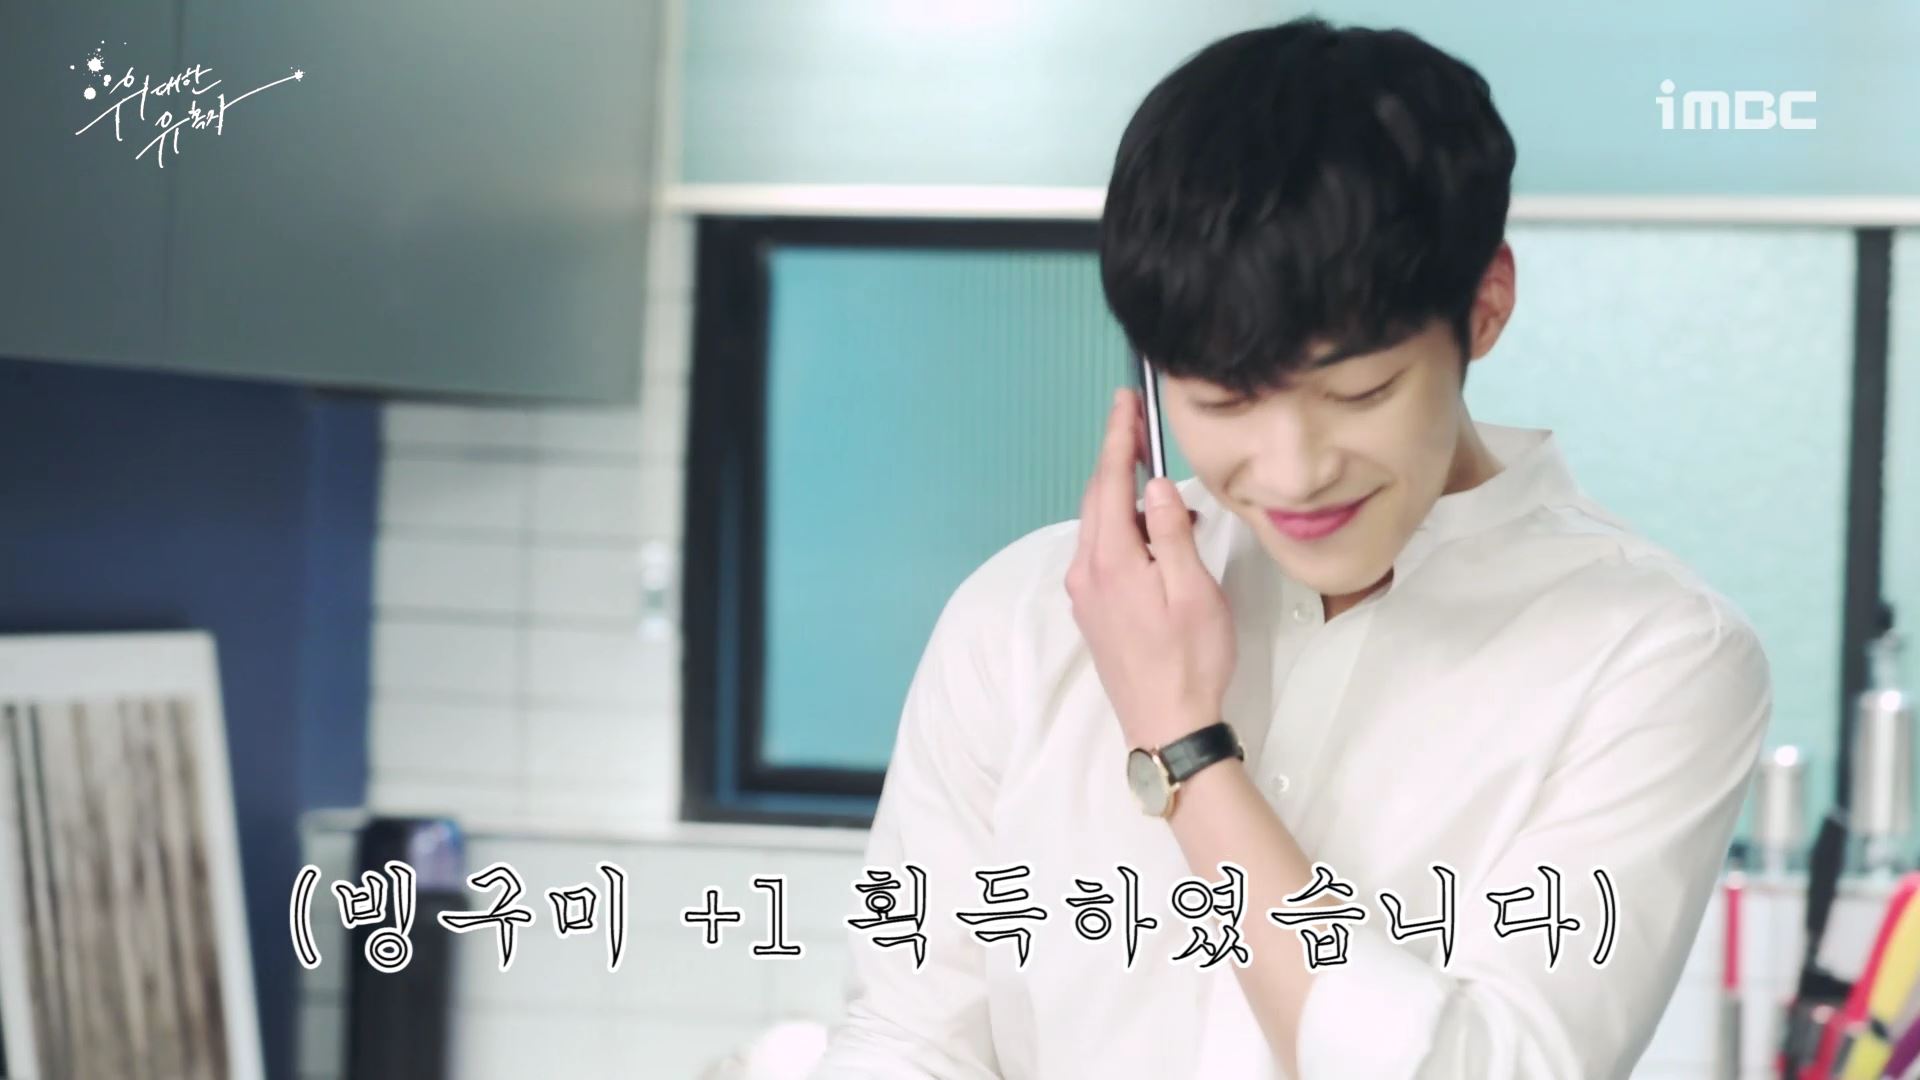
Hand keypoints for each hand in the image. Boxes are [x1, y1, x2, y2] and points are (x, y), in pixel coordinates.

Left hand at [1065, 387, 1235, 749]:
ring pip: (1099, 527)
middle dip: (1117, 459)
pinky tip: (1155, 539)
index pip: (1109, 482)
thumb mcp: (1192, 590)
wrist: (1166, 725)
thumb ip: (1171, 533)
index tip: (1124, 402)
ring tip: (1168, 500)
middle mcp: (1086, 573)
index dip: (1117, 437)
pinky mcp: (1092, 611)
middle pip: (1098, 499)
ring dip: (1126, 501)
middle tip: (1139, 426)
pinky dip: (1125, 532)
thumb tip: (1154, 486)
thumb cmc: (1190, 660)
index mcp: (1110, 561)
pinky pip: (1102, 553)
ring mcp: (1084, 594)